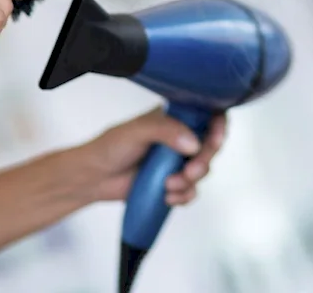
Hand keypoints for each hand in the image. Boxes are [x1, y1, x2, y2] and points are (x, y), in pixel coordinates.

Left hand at [67, 107, 226, 205]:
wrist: (93, 178)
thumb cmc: (110, 147)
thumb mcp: (137, 131)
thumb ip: (166, 131)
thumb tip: (193, 143)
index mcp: (174, 118)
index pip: (208, 115)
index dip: (219, 126)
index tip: (215, 139)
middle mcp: (180, 138)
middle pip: (210, 146)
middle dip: (203, 161)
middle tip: (189, 171)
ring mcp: (177, 161)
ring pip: (203, 170)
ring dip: (190, 181)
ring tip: (168, 185)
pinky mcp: (172, 182)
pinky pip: (191, 191)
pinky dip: (183, 196)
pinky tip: (167, 197)